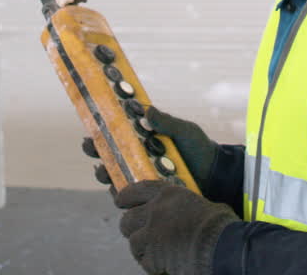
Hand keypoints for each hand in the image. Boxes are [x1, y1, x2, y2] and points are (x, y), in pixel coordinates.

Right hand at [81, 106, 218, 188]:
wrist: (215, 174)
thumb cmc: (199, 149)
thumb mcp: (184, 131)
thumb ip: (166, 122)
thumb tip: (146, 109)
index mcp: (143, 139)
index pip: (116, 133)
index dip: (100, 129)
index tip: (91, 126)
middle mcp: (138, 158)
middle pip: (108, 154)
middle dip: (95, 150)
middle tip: (91, 146)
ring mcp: (141, 177)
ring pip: (113, 175)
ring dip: (103, 172)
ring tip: (103, 169)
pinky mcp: (147, 196)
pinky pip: (127, 197)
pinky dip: (118, 193)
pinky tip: (115, 189)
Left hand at [116, 180, 238, 274]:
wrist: (222, 245)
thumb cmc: (219, 225)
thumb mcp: (199, 204)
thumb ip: (182, 205)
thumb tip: (182, 211)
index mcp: (168, 193)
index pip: (135, 190)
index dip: (124, 197)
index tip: (120, 201)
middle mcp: (156, 209)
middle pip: (128, 219)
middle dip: (131, 228)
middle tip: (141, 234)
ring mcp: (152, 232)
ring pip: (133, 241)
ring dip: (142, 248)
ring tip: (155, 252)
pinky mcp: (153, 253)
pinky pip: (144, 260)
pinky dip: (151, 264)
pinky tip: (163, 264)